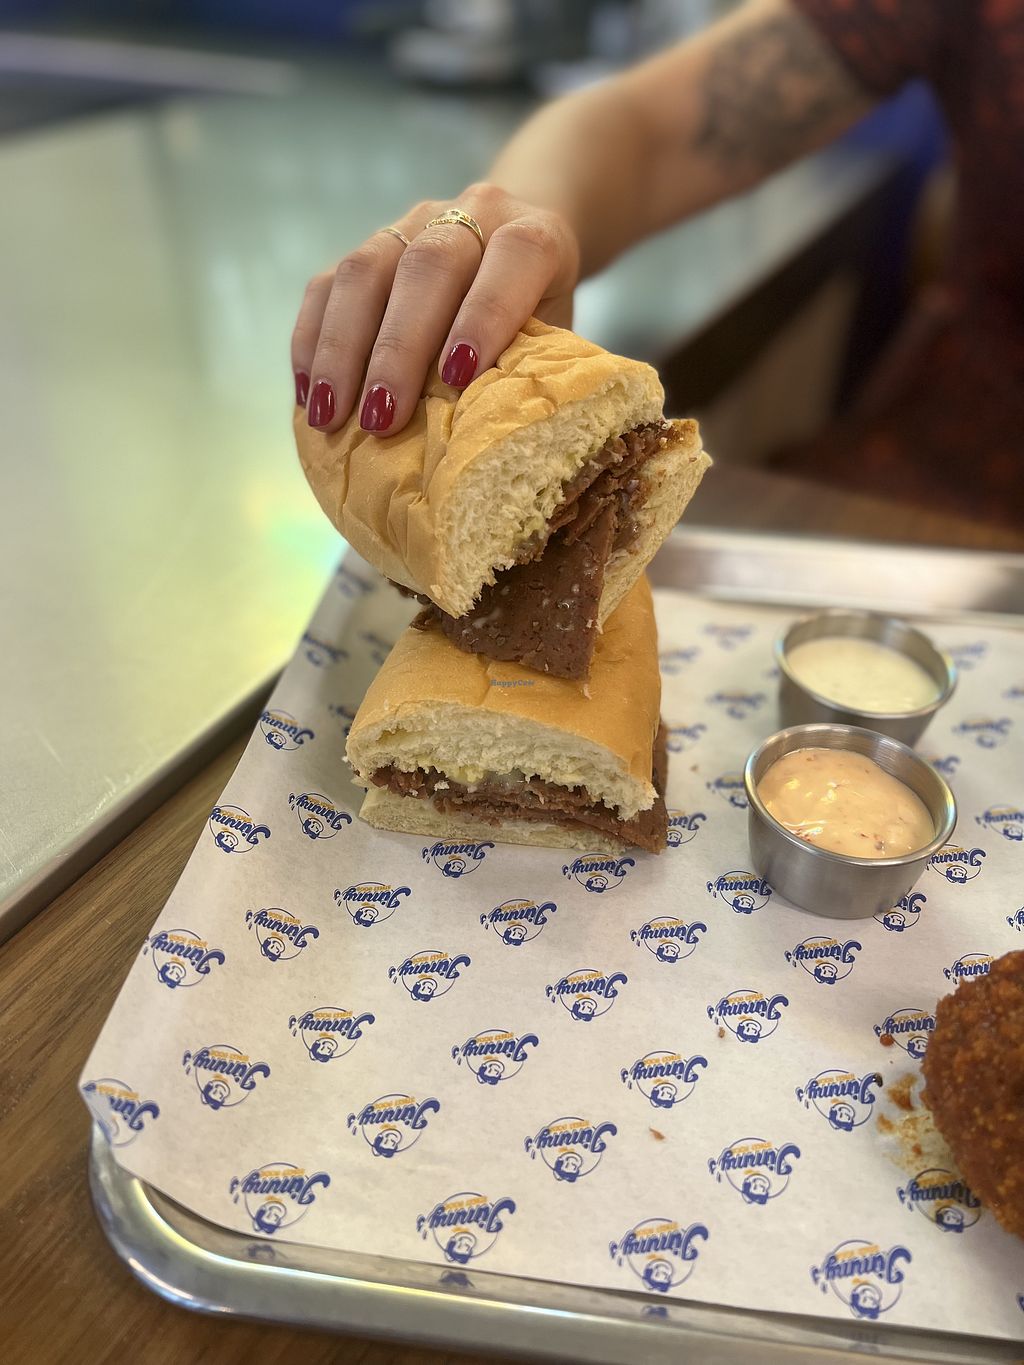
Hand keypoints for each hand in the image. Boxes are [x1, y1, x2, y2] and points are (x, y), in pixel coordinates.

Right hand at [291, 183, 579, 434]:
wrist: (522, 253)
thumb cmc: (541, 319)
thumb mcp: (554, 341)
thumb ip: (530, 371)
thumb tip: (491, 439)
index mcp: (535, 235)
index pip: (515, 258)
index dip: (488, 313)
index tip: (458, 377)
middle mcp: (472, 216)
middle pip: (428, 265)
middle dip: (399, 348)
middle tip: (380, 418)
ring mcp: (413, 224)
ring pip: (365, 270)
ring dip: (341, 348)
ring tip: (329, 414)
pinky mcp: (368, 246)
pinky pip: (326, 284)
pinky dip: (312, 340)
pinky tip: (308, 394)